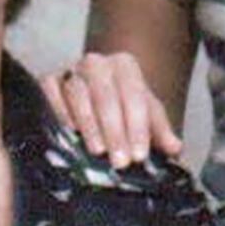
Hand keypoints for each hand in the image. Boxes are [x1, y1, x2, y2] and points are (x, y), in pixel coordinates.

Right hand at [40, 51, 183, 165]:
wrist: (95, 97)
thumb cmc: (123, 109)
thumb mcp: (145, 118)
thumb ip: (161, 132)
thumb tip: (176, 148)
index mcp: (125, 66)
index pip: (134, 96)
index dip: (138, 127)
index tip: (140, 155)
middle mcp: (96, 63)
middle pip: (106, 96)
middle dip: (115, 131)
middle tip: (121, 162)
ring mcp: (70, 70)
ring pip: (78, 95)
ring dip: (89, 126)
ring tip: (98, 152)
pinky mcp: (48, 81)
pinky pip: (51, 93)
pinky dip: (59, 112)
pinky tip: (69, 133)